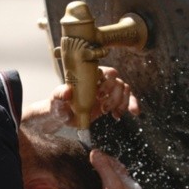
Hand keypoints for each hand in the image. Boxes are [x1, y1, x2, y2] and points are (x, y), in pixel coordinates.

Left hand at [21, 66, 139, 131]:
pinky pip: (127, 98)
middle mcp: (100, 82)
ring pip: (124, 89)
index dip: (107, 83)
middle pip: (117, 81)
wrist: (63, 116)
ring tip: (112, 113)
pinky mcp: (112, 101)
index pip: (106, 72)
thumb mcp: (57, 101)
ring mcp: (107, 91)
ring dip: (122, 102)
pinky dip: (131, 105)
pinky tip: (129, 113)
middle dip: (114, 96)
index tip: (99, 96)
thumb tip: (67, 91)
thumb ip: (60, 95)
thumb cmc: (59, 105)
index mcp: (89, 77)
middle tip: (103, 108)